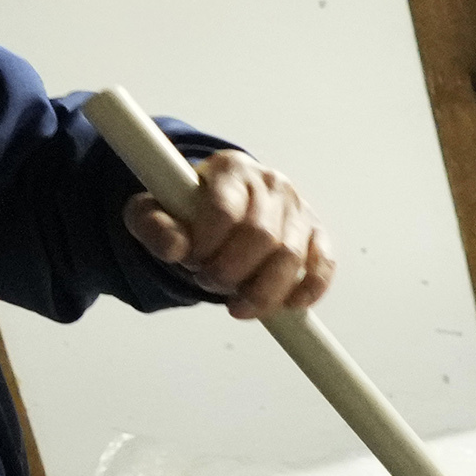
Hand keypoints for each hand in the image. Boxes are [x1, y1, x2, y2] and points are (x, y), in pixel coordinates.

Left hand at [124, 148, 337, 321]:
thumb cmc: (187, 212)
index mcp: (231, 169)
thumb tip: (173, 247)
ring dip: (261, 291)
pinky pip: (323, 265)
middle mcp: (271, 183)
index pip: (226, 210)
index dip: (207, 245)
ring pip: (291, 258)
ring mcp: (299, 208)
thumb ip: (152, 225)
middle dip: (231, 272)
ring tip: (236, 303)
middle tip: (209, 283)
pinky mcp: (317, 234)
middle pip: (261, 236)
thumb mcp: (154, 212)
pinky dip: (308, 290)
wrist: (221, 208)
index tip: (191, 261)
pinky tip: (286, 306)